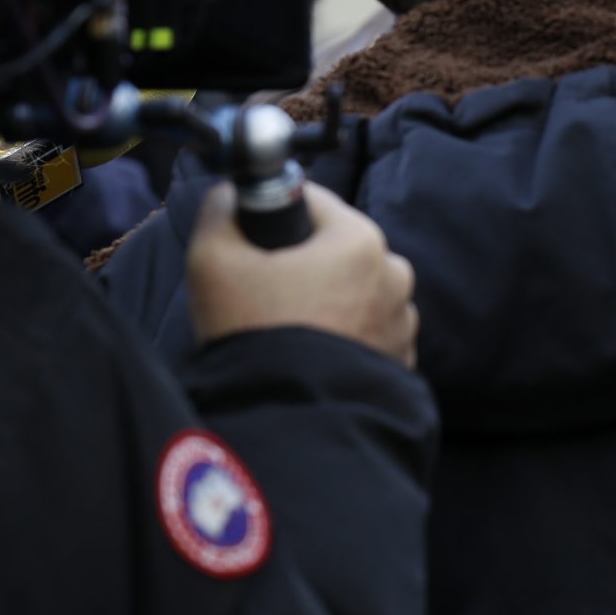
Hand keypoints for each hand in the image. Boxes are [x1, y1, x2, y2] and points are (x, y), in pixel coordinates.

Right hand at [187, 182, 418, 366]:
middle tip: (262, 293)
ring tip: (286, 328)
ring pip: (355, 291)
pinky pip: (367, 331)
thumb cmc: (252, 332)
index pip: (314, 202)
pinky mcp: (401, 359)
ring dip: (327, 300)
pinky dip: (343, 335)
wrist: (287, 419)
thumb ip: (220, 212)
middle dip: (303, 263)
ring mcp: (403, 321)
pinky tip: (311, 351)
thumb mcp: (213, 261)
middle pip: (338, 249)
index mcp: (360, 240)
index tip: (252, 239)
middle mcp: (395, 275)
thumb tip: (230, 195)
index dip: (276, 215)